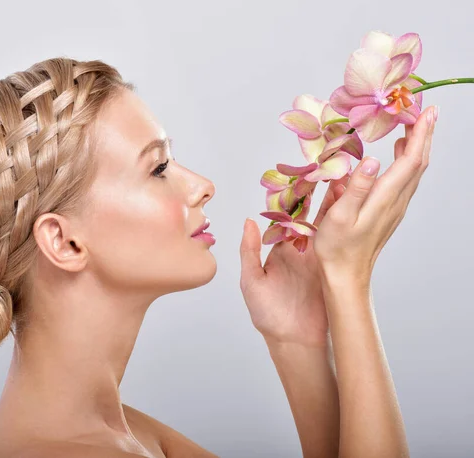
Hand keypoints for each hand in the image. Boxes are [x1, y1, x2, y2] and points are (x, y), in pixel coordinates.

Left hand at [239, 178, 346, 346]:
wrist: (292, 340)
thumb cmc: (266, 313)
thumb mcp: (251, 280)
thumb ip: (250, 251)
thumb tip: (248, 221)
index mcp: (280, 248)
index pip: (287, 217)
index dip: (293, 198)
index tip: (299, 177)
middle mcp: (301, 249)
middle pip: (311, 216)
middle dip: (319, 195)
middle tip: (328, 169)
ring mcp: (319, 257)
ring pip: (328, 226)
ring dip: (335, 205)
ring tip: (344, 180)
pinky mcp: (332, 267)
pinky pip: (338, 244)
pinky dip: (344, 226)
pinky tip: (352, 207)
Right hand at [313, 105, 436, 281]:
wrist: (346, 275)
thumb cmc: (337, 248)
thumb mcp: (340, 216)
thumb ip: (356, 187)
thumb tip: (372, 160)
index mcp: (385, 198)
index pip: (411, 160)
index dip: (420, 133)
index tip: (426, 110)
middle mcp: (396, 201)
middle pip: (418, 163)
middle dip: (424, 134)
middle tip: (423, 110)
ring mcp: (395, 208)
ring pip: (414, 172)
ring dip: (417, 147)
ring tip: (413, 126)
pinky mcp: (390, 213)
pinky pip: (406, 181)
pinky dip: (408, 161)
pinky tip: (399, 155)